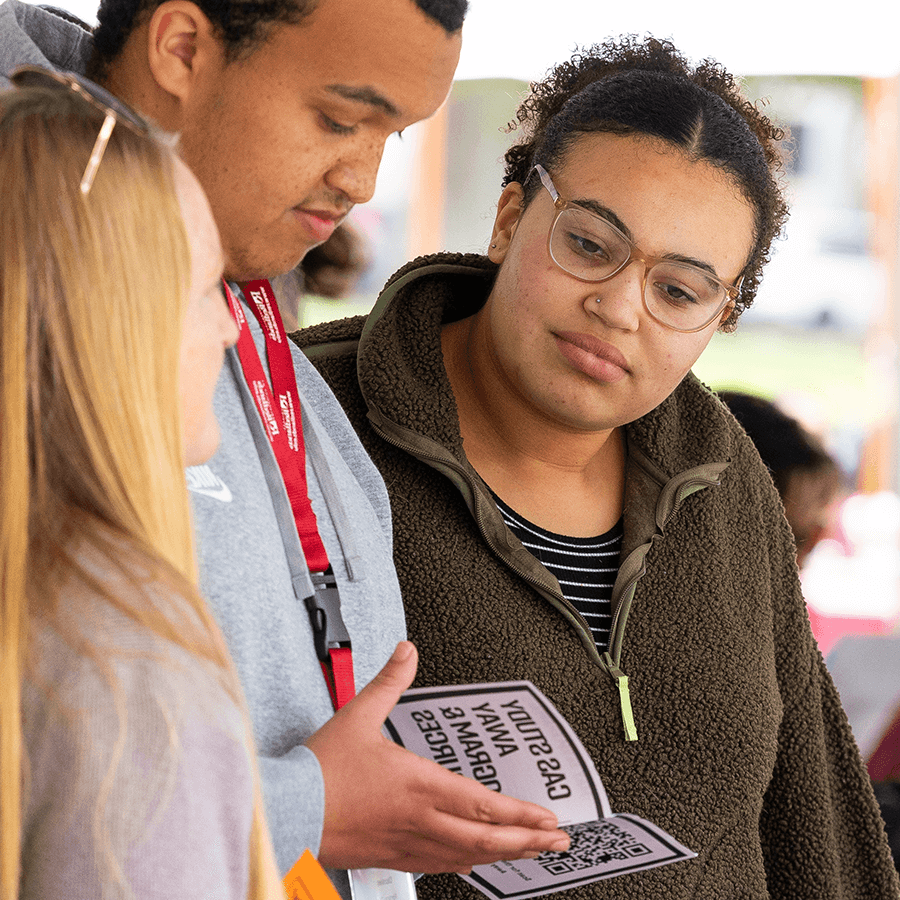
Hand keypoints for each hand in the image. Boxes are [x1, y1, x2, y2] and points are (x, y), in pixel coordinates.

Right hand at [306, 641, 570, 872]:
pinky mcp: (392, 857)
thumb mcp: (358, 714)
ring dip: (504, 856)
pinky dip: (466, 863)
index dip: (521, 815)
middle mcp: (420, 820)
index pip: (483, 805)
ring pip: (467, 857)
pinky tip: (474, 862)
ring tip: (528, 854)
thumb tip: (407, 651)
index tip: (549, 819)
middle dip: (528, 842)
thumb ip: (389, 681)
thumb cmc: (322, 770)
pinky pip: (439, 865)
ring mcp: (407, 843)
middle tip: (559, 843)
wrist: (286, 811)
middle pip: (486, 839)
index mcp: (419, 784)